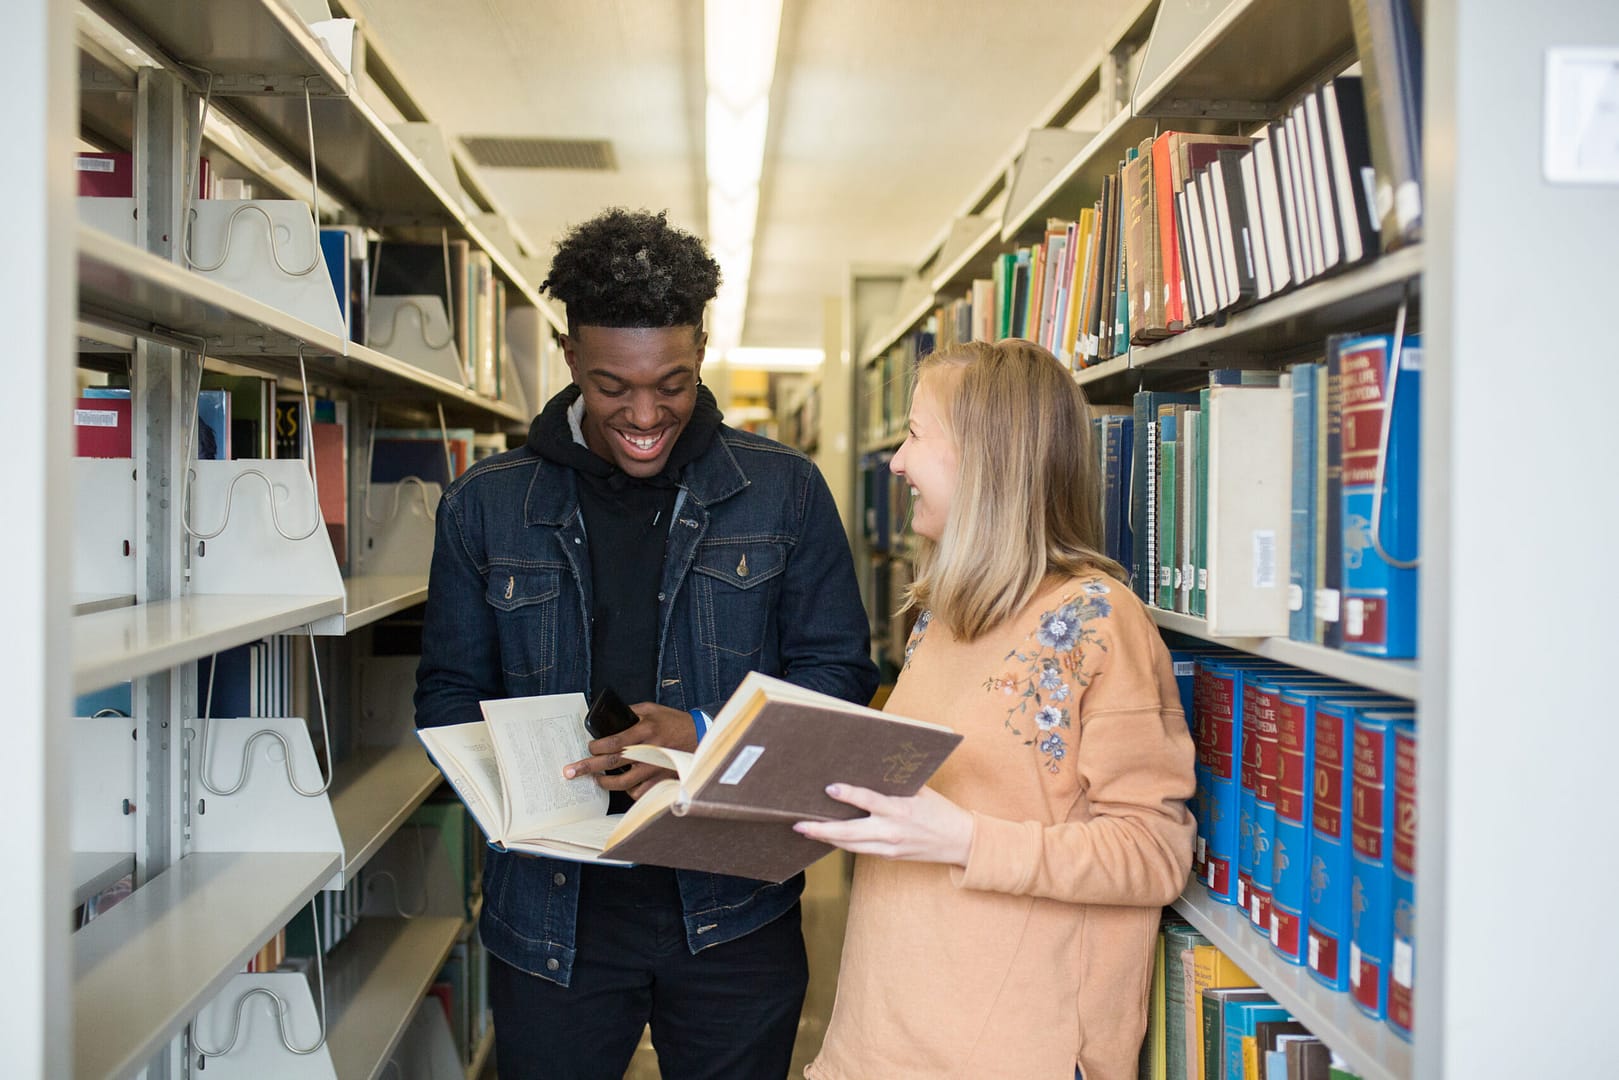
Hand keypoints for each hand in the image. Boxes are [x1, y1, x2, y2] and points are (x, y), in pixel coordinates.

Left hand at [563, 702, 697, 799]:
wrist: (699, 737)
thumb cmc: (673, 722)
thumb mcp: (652, 709)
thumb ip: (630, 713)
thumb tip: (608, 718)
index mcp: (645, 731)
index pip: (614, 742)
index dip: (597, 746)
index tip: (590, 747)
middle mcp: (648, 751)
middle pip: (613, 763)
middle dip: (587, 767)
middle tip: (570, 771)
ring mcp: (654, 769)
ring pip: (624, 783)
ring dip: (605, 782)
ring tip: (596, 780)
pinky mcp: (660, 780)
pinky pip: (639, 792)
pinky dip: (628, 790)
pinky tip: (625, 783)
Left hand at [793, 785, 973, 865]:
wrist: (960, 842)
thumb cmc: (941, 810)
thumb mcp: (921, 791)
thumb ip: (895, 784)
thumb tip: (868, 769)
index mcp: (901, 809)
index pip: (869, 800)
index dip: (848, 794)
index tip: (829, 788)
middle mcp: (892, 831)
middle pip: (849, 833)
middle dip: (821, 830)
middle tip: (799, 824)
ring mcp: (889, 848)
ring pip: (850, 845)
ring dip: (827, 838)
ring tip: (806, 830)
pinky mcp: (889, 857)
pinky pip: (861, 850)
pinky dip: (844, 843)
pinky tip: (829, 837)